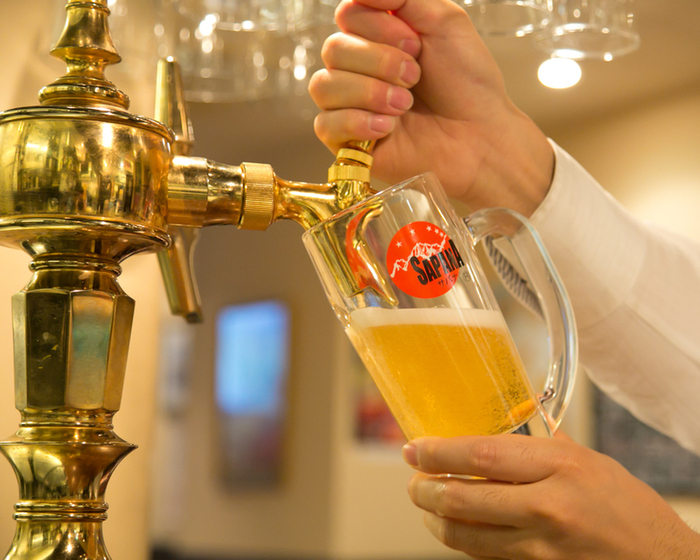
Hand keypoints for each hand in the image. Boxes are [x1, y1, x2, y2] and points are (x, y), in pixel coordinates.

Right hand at [308, 0, 553, 215]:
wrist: (479, 138)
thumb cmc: (467, 85)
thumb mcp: (445, 22)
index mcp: (377, 38)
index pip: (348, 15)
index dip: (377, 27)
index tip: (415, 44)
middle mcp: (358, 69)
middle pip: (333, 49)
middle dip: (379, 62)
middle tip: (415, 78)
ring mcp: (349, 106)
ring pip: (325, 86)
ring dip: (370, 93)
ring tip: (405, 106)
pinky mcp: (346, 143)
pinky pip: (325, 124)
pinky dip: (357, 122)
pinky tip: (387, 128)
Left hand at [402, 432, 699, 559]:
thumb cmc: (630, 509)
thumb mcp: (591, 462)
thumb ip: (545, 448)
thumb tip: (506, 431)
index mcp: (560, 466)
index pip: (481, 456)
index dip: (438, 452)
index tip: (414, 448)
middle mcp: (548, 506)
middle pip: (462, 498)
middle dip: (424, 489)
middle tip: (413, 480)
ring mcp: (542, 547)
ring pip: (465, 534)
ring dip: (434, 518)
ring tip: (425, 504)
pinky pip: (484, 555)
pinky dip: (462, 540)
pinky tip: (455, 527)